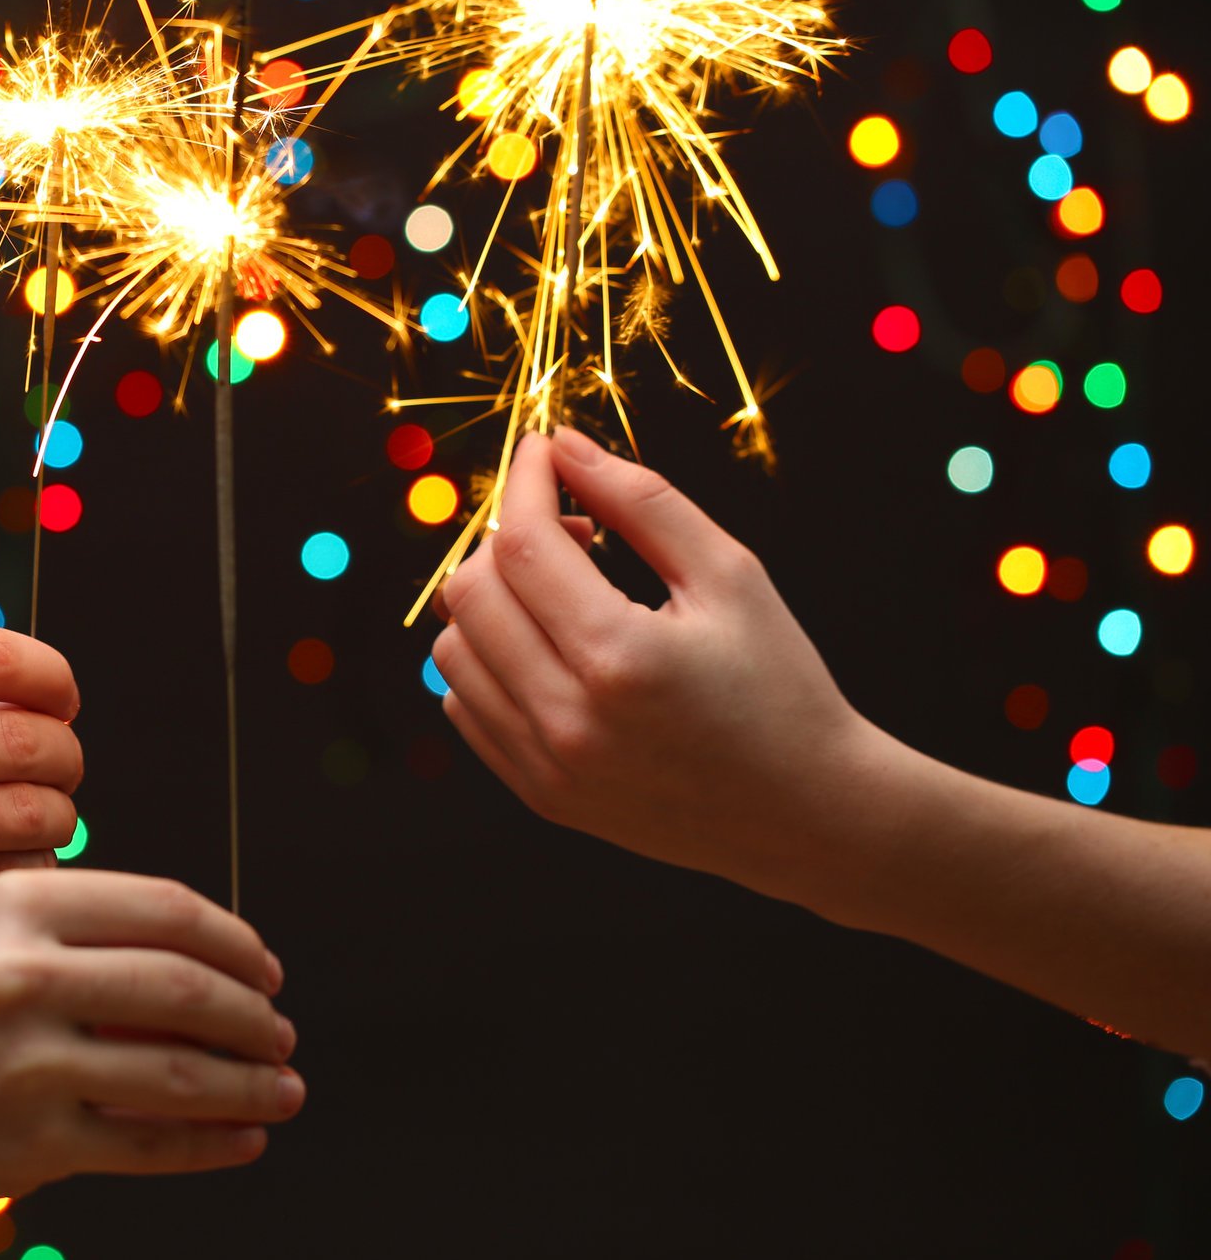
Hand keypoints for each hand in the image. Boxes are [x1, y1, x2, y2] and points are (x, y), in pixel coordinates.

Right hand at [0, 628, 83, 990]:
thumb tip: (6, 696)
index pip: (0, 657)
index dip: (53, 678)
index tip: (60, 698)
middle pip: (34, 740)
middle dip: (63, 754)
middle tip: (55, 769)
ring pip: (36, 813)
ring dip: (53, 816)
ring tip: (35, 822)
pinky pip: (3, 880)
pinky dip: (22, 872)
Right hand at [0, 868, 303, 1217]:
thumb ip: (78, 933)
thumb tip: (205, 964)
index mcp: (21, 902)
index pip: (170, 912)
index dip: (237, 943)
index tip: (266, 968)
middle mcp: (26, 972)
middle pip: (188, 988)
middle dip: (256, 1016)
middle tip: (282, 1032)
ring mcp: (27, 1061)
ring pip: (182, 1071)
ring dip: (251, 1083)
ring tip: (281, 1089)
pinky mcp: (27, 1140)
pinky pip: (148, 1141)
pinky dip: (211, 1143)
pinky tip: (242, 1138)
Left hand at [435, 429, 876, 906]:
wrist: (805, 813)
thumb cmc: (779, 685)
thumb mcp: (730, 575)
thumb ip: (642, 500)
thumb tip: (563, 446)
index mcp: (620, 658)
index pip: (523, 544)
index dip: (525, 482)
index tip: (543, 452)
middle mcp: (569, 719)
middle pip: (472, 593)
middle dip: (508, 538)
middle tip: (574, 530)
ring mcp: (545, 765)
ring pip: (454, 648)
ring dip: (493, 599)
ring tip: (565, 591)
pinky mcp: (538, 792)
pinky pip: (464, 704)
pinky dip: (488, 658)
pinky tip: (550, 647)